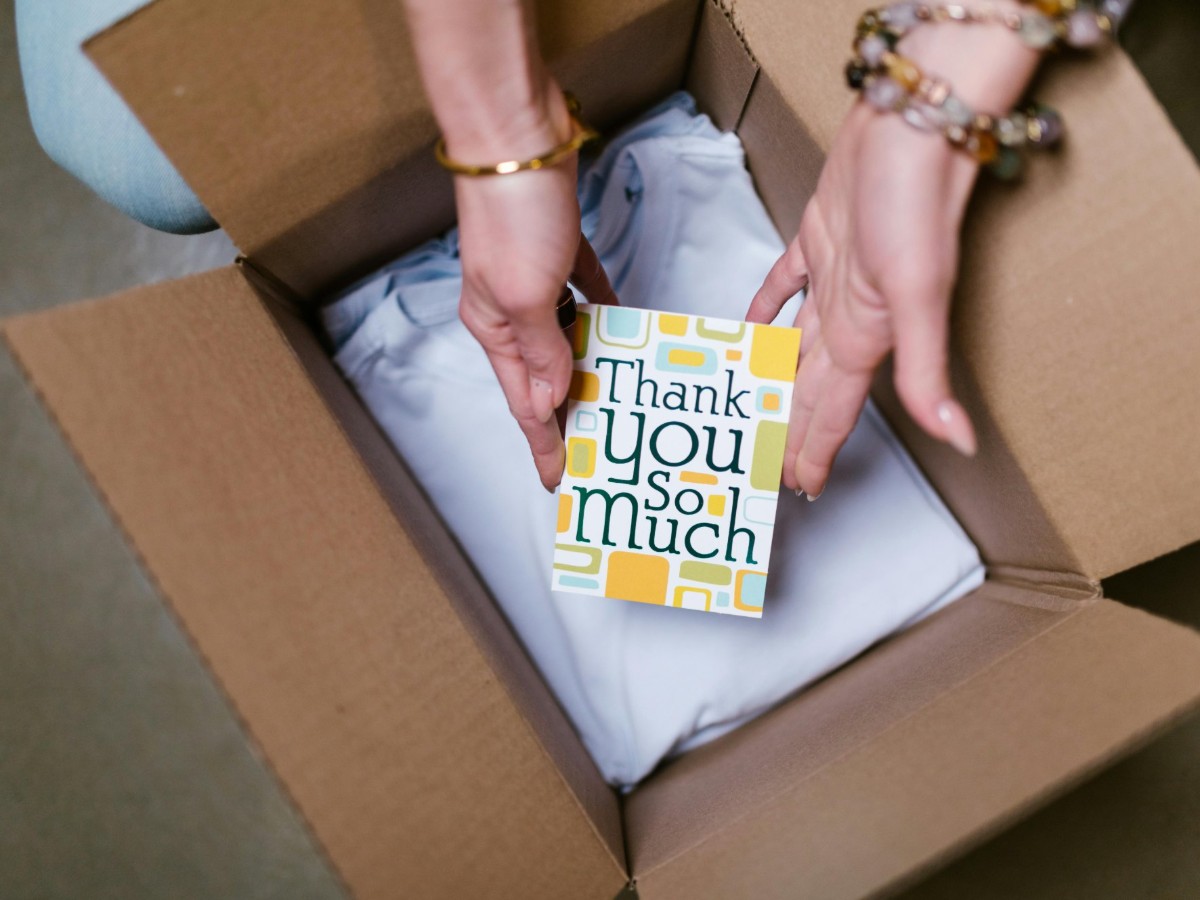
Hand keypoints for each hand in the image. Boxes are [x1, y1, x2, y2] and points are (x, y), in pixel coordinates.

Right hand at [454, 89, 617, 490]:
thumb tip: (548, 401)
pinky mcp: (559, 246)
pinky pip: (586, 291)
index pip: (524, 402)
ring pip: (568, 336)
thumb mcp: (526, 297)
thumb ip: (542, 351)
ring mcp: (535, 277)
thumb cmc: (512, 215)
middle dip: (568, 412)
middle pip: (545, 374)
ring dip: (590, 364)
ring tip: (617, 396)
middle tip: (596, 448)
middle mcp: (512, 308)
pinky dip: (603, 310)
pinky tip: (622, 325)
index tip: (559, 480)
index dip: (543, 443)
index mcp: (495, 327)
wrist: (517, 138)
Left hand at [747, 19, 1038, 497]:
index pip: (831, 410)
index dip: (815, 448)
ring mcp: (832, 279)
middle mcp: (848, 316)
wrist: (912, 126)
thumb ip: (927, 373)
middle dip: (789, 426)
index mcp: (866, 338)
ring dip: (772, 375)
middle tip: (763, 459)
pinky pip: (784, 284)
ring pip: (792, 343)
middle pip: (808, 387)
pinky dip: (765, 305)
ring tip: (748, 402)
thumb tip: (961, 440)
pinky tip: (750, 321)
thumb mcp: (918, 298)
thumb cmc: (916, 203)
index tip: (799, 484)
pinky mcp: (818, 239)